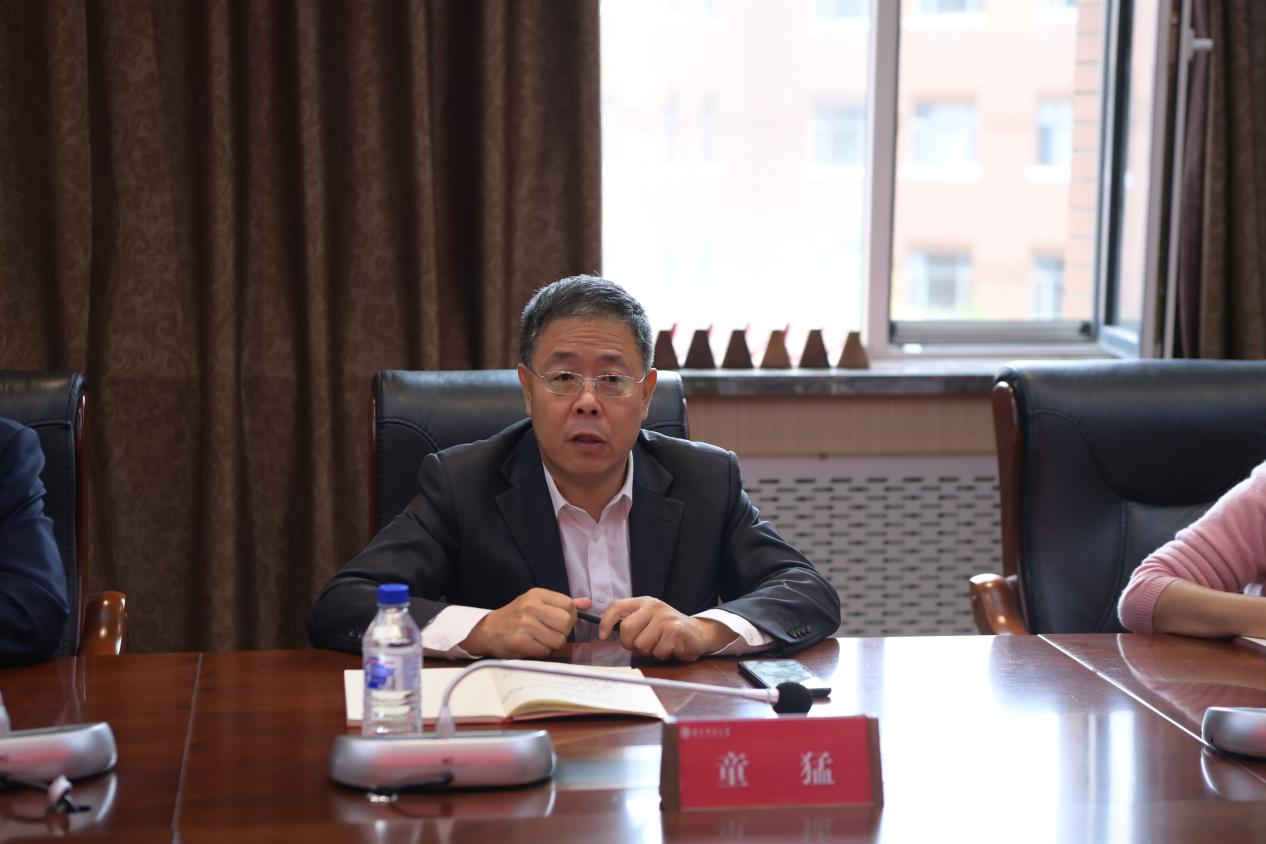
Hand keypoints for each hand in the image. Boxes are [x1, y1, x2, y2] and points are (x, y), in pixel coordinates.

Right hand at [460, 589, 590, 657]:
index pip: (569, 605)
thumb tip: (587, 603)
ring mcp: (526, 624)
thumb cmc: (515, 617)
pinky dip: (542, 651)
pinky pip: (546, 651)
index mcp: (537, 595)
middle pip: (566, 622)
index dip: (569, 617)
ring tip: (540, 639)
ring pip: (559, 639)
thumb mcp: (536, 603)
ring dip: (552, 644)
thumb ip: (562, 604)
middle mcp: (531, 607)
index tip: (560, 622)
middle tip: (551, 632)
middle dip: (563, 631)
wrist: (488, 631)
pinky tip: (532, 645)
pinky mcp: (521, 641)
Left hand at [598, 597, 736, 660]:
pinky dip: (662, 654)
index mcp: (645, 602)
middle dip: (631, 644)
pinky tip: (670, 647)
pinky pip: (657, 651)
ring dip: (649, 651)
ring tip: (660, 644)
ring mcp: (665, 618)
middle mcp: (654, 607)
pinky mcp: (675, 632)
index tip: (603, 635)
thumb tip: (606, 630)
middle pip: (626, 630)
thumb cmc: (669, 629)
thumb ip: (631, 620)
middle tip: (644, 644)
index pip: (617, 606)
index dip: (606, 621)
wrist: (699, 633)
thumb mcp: (649, 618)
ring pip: (641, 644)